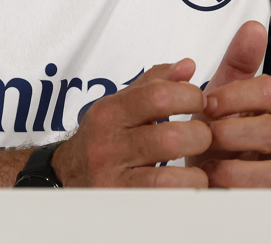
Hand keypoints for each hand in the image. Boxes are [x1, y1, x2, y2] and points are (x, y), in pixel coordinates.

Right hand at [51, 58, 211, 186]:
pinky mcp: (120, 203)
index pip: (158, 95)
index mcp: (110, 112)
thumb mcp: (121, 104)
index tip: (199, 102)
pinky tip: (186, 186)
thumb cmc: (102, 138)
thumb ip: (155, 82)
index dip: (189, 96)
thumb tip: (187, 66)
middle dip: (199, 135)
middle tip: (203, 137)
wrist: (67, 174)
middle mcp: (108, 144)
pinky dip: (184, 193)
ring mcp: (112, 178)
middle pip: (168, 137)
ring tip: (198, 167)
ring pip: (167, 176)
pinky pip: (162, 201)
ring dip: (195, 172)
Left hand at [188, 21, 270, 187]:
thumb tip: (253, 27)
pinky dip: (236, 177)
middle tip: (207, 131)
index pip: (270, 90)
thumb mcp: (222, 90)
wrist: (207, 169)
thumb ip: (238, 60)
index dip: (236, 95)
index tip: (208, 102)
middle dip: (232, 129)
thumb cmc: (218, 128)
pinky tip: (215, 172)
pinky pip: (270, 182)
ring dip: (233, 153)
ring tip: (209, 154)